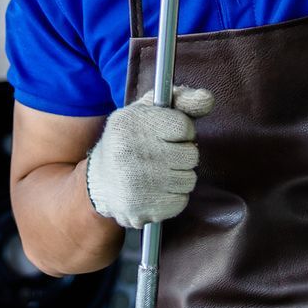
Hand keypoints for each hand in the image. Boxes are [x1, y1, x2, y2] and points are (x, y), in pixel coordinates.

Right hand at [84, 85, 214, 229]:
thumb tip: (207, 98)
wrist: (100, 181)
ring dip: (180, 177)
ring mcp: (134, 183)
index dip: (182, 131)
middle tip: (163, 155)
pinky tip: (156, 190)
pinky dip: (173, 197)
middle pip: (190, 155)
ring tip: (159, 173)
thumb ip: (182, 100)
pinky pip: (181, 202)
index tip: (169, 134)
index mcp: (130, 122)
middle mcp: (129, 151)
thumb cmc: (131, 140)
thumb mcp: (149, 110)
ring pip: (189, 180)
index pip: (184, 127)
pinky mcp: (139, 209)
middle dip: (183, 155)